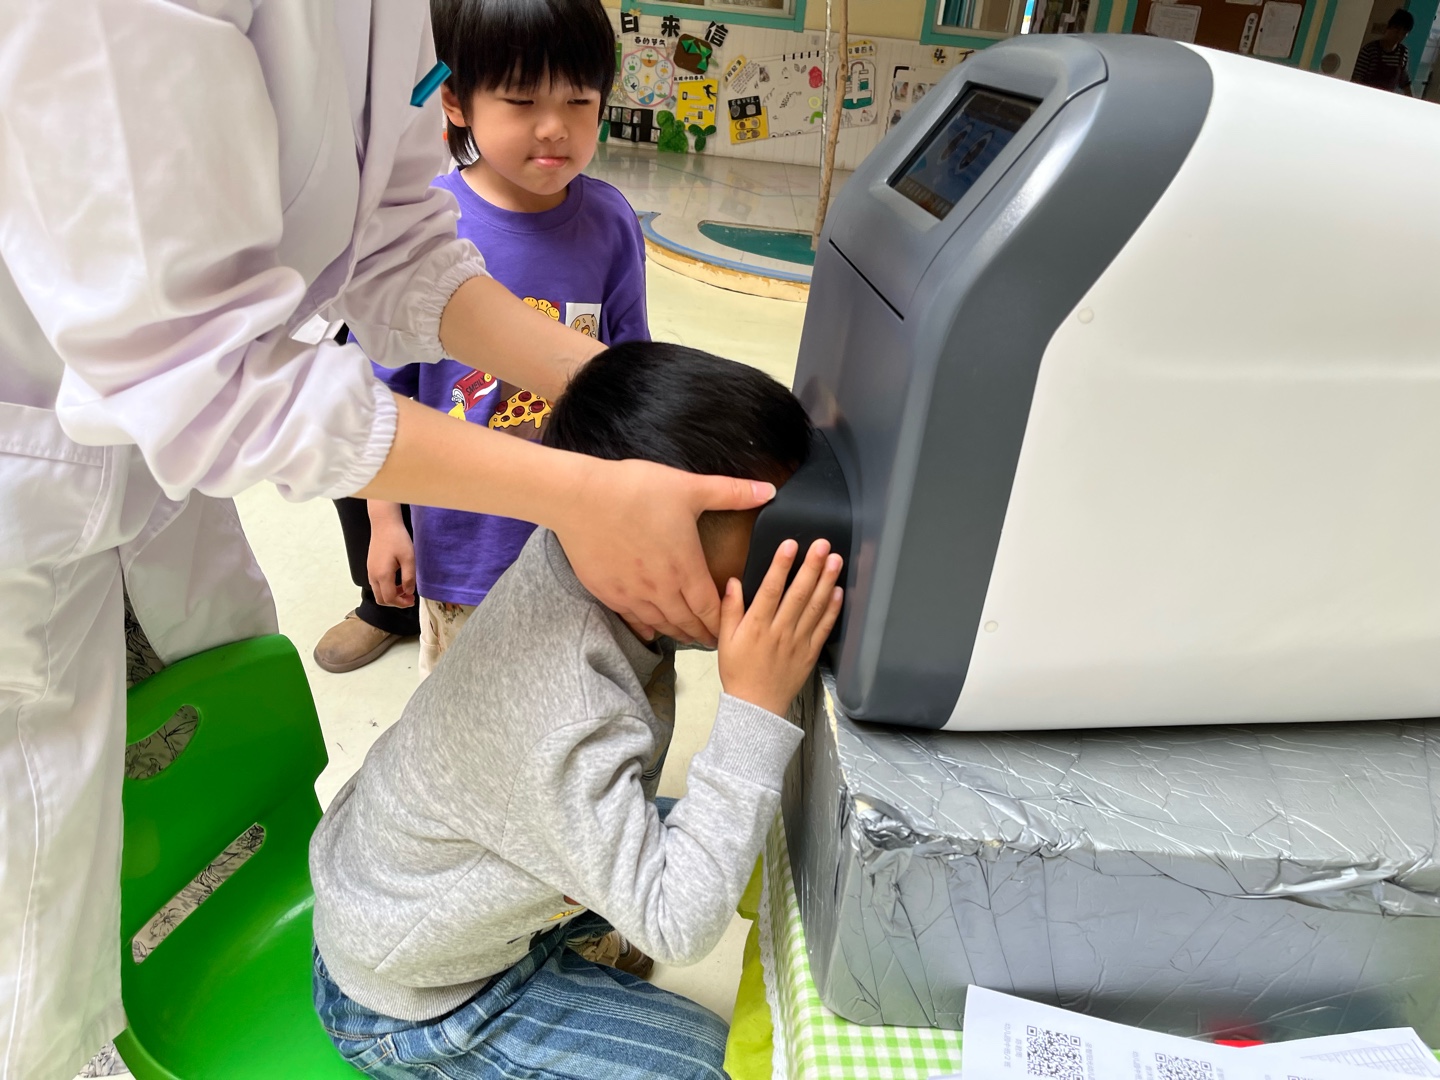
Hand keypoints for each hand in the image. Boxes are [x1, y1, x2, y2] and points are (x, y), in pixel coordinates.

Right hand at [366, 508, 415, 607]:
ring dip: (391, 595)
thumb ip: (409, 578)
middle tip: (409, 597)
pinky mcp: (370, 567)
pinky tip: (397, 581)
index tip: (412, 600)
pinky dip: (387, 588)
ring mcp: (370, 571)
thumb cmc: (397, 539)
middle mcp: (373, 575)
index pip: (389, 598)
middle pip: (381, 600)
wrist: (384, 524)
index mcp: (382, 575)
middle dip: (395, 602)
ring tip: (405, 588)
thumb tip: (408, 592)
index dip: (401, 603)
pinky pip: (376, 585)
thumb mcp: (409, 558)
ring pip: (378, 593)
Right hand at [553, 458, 775, 645]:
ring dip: (678, 633)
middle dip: (703, 634)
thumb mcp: (689, 488)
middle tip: (713, 643)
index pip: (710, 607)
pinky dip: (646, 628)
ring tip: (688, 638)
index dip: (722, 623)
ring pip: (661, 624)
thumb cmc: (635, 489)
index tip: (730, 632)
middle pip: (687, 622)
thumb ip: (732, 492)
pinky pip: (632, 620)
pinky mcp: (608, 593)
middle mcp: (661, 589)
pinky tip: (651, 631)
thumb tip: (768, 490)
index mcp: (685, 568)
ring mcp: (632, 594)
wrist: (580, 498)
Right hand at [717, 538, 843, 717]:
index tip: (791, 544)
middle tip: (823, 545)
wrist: (756, 707)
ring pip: (814, 607)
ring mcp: (798, 642)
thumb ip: (729, 609)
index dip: (782, 565)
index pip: (771, 589)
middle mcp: (780, 631)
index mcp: (756, 626)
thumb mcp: (725, 640)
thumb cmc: (738, 672)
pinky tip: (839, 591)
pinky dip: (833, 610)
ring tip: (835, 560)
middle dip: (812, 566)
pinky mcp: (810, 653)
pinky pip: (823, 628)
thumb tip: (732, 581)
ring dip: (827, 582)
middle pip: (798, 594)